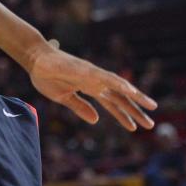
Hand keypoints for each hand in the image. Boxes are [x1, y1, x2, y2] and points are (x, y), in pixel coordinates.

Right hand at [27, 42, 156, 131]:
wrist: (34, 59)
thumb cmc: (46, 75)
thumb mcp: (63, 98)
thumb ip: (80, 108)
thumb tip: (96, 120)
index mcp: (90, 88)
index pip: (112, 103)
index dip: (124, 115)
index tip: (136, 127)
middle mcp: (95, 81)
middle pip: (119, 96)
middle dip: (136, 109)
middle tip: (151, 123)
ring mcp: (91, 74)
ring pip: (117, 85)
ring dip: (134, 95)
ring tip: (150, 105)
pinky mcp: (85, 69)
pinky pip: (104, 76)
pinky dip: (118, 82)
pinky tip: (129, 88)